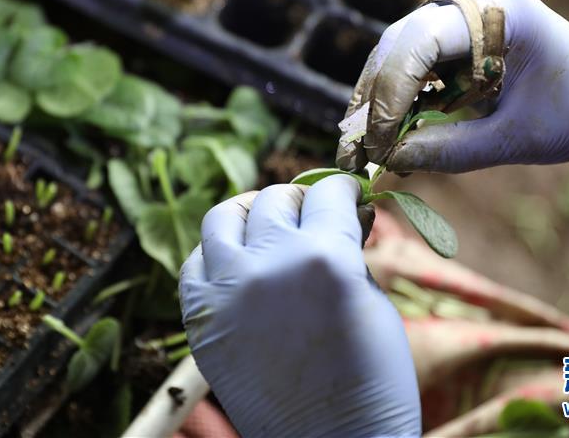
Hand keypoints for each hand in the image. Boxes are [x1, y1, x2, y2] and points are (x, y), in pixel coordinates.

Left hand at [179, 176, 420, 437]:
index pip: (327, 194)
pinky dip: (216, 255)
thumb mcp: (374, 301)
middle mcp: (269, 264)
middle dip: (301, 202)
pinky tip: (239, 265)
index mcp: (325, 258)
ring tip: (267, 228)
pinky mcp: (200, 320)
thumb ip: (348, 248)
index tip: (346, 196)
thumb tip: (342, 211)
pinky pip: (194, 263)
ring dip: (251, 215)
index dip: (342, 190)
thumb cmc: (372, 378)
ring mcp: (227, 291)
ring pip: (223, 216)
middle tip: (313, 217)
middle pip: (275, 199)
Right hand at [336, 0, 568, 172]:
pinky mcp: (454, 34)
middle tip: (352, 149)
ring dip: (376, 99)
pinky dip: (394, 97)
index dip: (391, 92)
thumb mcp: (517, 140)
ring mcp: (462, 12)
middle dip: (373, 99)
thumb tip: (388, 159)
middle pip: (400, 42)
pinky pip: (411, 62)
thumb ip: (451, 149)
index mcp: (500, 8)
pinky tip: (380, 131)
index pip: (422, 40)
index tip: (378, 143)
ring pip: (397, 52)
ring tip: (358, 146)